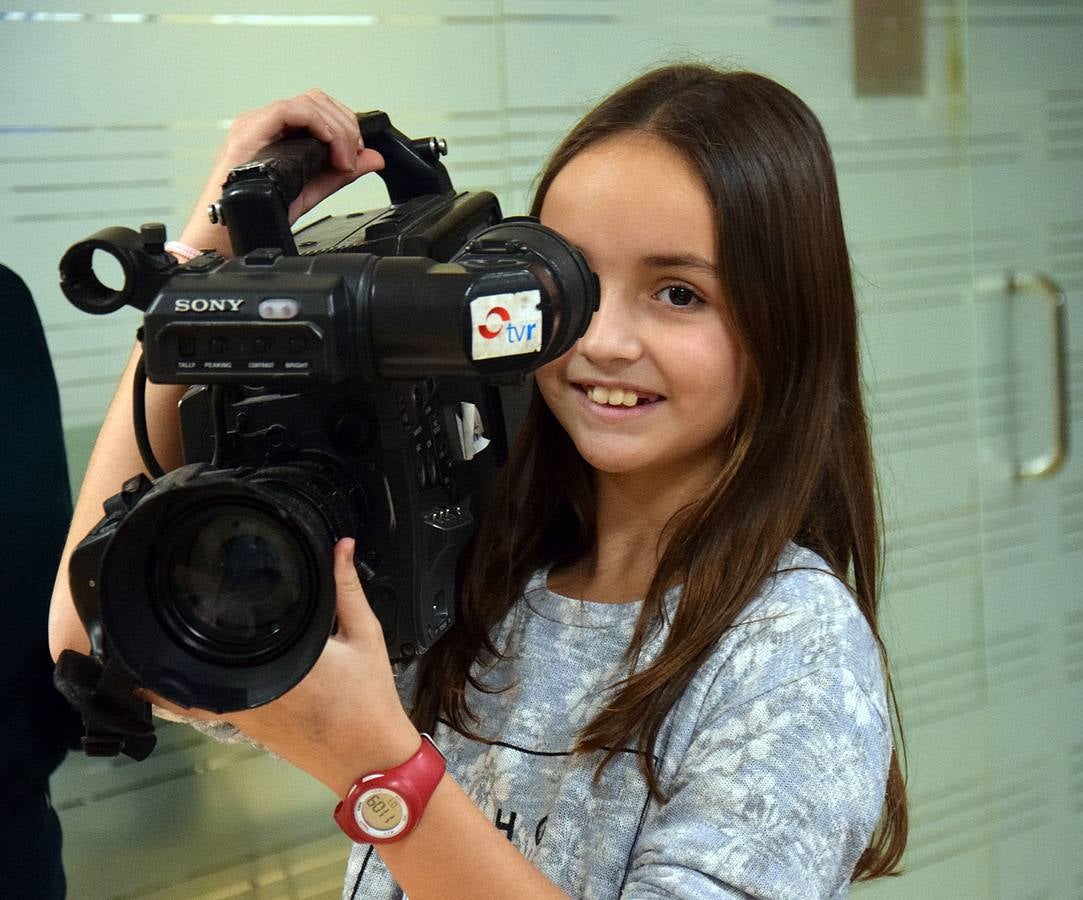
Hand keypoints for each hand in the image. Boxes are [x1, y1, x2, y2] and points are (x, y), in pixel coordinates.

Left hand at [154, 538, 419, 795]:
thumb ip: (347, 589)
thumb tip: (341, 545)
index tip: (184, 582)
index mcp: (283, 660)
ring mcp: (244, 713)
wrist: (369, 757)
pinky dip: (189, 692)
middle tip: (169, 600)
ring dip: (176, 666)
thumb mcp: (366, 636)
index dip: (202, 609)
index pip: (231, 632)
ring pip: (192, 689)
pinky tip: (181, 675)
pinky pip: (207, 707)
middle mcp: (254, 688)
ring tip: (160, 637)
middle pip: (199, 660)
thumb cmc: (369, 696)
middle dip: (182, 632)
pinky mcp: (246, 728)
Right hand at [177, 89, 385, 256]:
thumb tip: (373, 158)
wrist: (228, 237)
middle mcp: (265, 124)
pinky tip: (328, 148)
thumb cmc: (258, 216)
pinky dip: (318, 124)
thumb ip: (341, 173)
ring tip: (342, 159)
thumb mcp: (311, 191)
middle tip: (353, 156)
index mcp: (277, 133)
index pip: (319, 108)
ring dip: (336, 127)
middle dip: (346, 125)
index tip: (358, 152)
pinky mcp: (247, 133)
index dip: (346, 124)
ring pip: (307, 102)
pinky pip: (288, 110)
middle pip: (317, 100)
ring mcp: (254, 125)